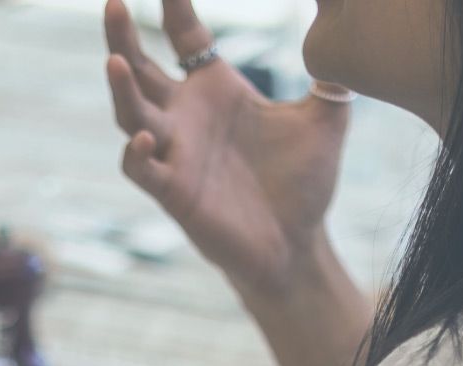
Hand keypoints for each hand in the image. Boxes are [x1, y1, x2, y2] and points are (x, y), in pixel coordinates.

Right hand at [104, 0, 348, 294]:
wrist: (298, 245)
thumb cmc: (304, 184)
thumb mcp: (326, 115)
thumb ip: (331, 71)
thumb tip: (349, 22)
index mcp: (215, 90)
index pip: (184, 35)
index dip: (173, 3)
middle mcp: (186, 117)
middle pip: (140, 67)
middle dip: (122, 36)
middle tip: (113, 1)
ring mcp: (175, 154)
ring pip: (130, 114)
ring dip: (120, 89)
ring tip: (115, 61)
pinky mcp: (174, 193)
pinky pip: (142, 169)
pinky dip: (137, 153)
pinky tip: (147, 136)